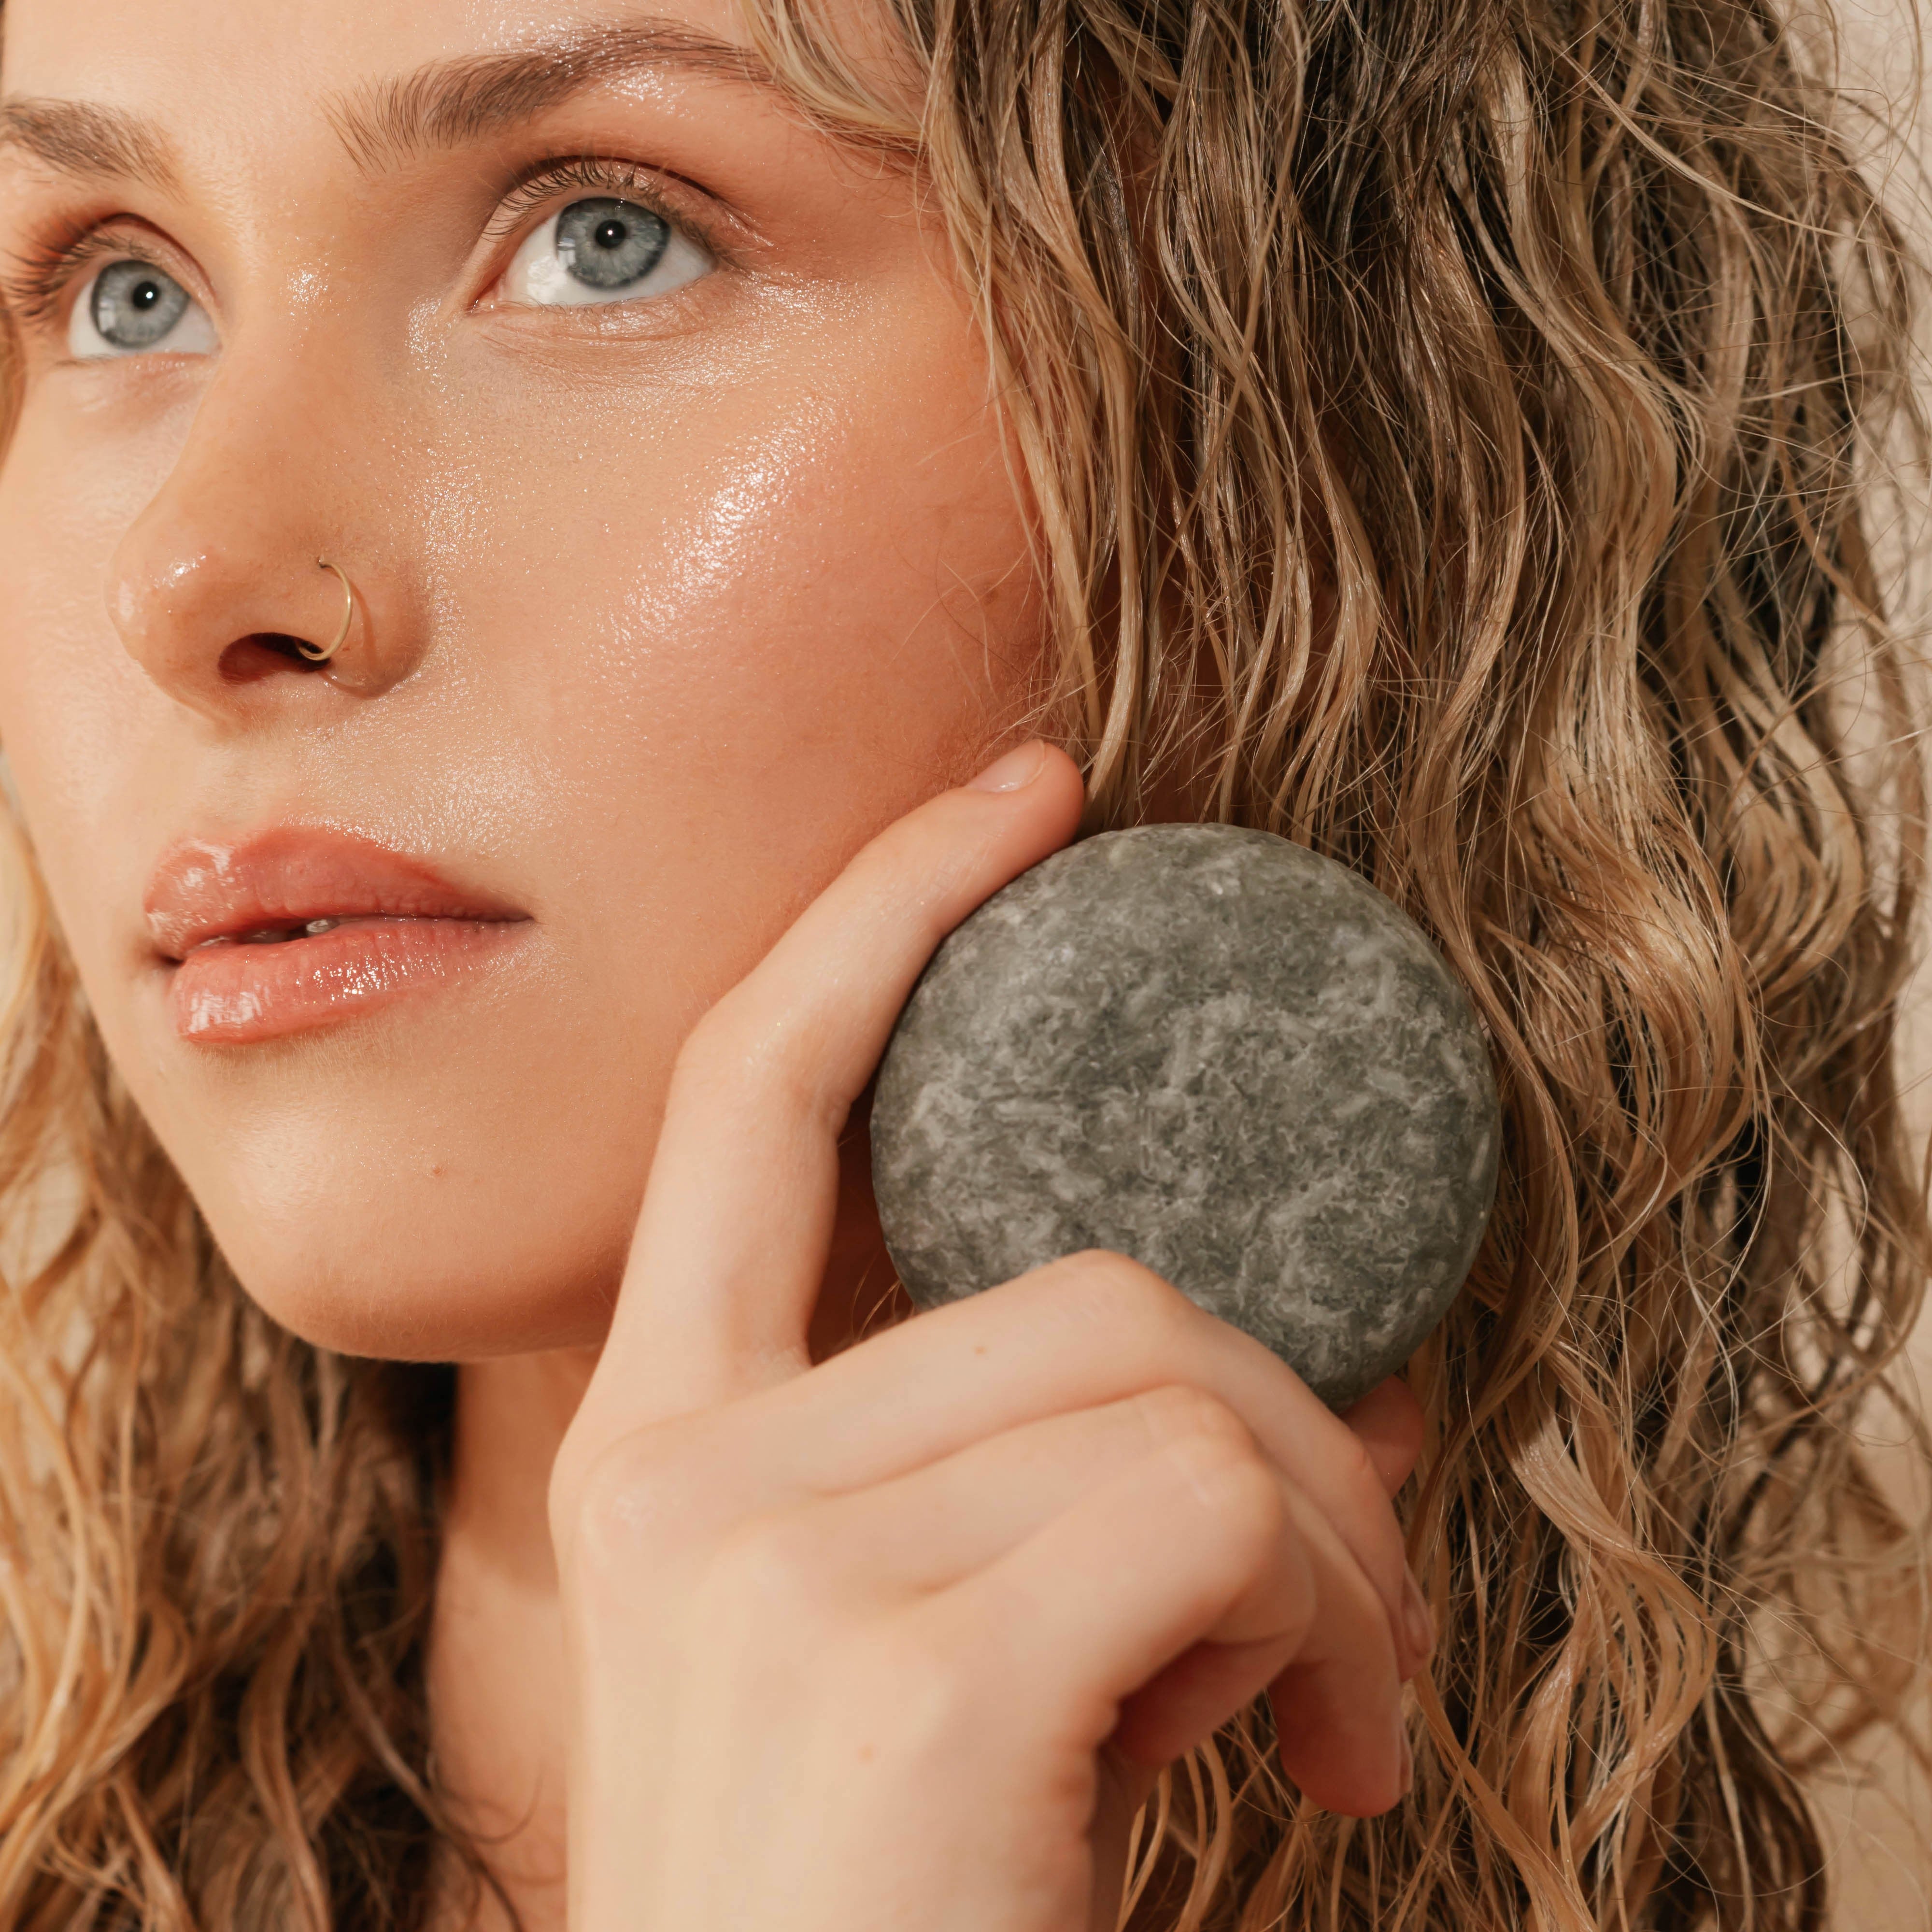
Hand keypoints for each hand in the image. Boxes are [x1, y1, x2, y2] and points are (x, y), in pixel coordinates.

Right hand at [548, 742, 1430, 1931]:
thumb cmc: (898, 1894)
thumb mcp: (945, 1650)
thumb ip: (1058, 1472)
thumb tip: (1314, 1349)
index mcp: (669, 1452)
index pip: (750, 1097)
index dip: (878, 917)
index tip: (1024, 797)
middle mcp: (685, 1480)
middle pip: (1071, 1278)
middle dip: (1271, 1399)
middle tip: (1352, 1579)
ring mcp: (773, 1567)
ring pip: (1161, 1377)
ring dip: (1318, 1532)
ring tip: (1331, 1703)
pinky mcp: (899, 1672)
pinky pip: (1203, 1505)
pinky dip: (1323, 1615)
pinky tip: (1318, 1761)